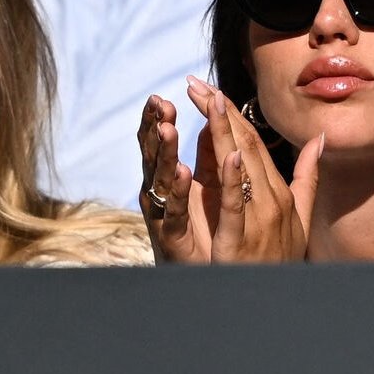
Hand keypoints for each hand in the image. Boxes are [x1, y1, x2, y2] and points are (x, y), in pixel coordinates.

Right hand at [137, 94, 210, 263]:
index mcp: (175, 181)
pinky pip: (174, 212)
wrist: (210, 283)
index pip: (166, 142)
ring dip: (165, 153)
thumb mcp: (213, 193)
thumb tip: (216, 125)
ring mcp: (166, 216)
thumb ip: (213, 161)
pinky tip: (184, 171)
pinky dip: (178, 191)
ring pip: (161, 180)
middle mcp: (164, 196)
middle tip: (157, 100)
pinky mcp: (172, 238)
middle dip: (157, 127)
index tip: (166, 90)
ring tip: (169, 128)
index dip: (165, 117)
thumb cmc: (209, 239)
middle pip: (157, 155)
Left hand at [187, 78, 320, 263]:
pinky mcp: (241, 240)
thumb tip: (321, 138)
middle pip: (244, 146)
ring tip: (205, 100)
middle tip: (195, 83)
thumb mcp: (302, 218)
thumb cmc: (283, 261)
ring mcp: (259, 219)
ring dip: (222, 130)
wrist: (281, 303)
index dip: (230, 113)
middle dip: (218, 112)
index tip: (209, 89)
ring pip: (239, 166)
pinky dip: (232, 178)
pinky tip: (226, 152)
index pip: (253, 143)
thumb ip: (308, 177)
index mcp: (281, 193)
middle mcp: (272, 200)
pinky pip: (235, 204)